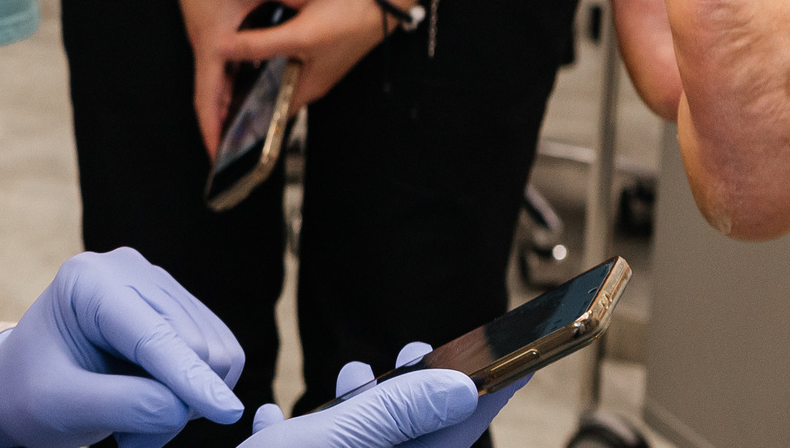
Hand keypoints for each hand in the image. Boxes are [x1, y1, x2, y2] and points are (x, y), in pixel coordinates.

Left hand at [0, 248, 244, 447]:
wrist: (20, 381)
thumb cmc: (31, 392)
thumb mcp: (64, 406)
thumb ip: (126, 406)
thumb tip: (183, 404)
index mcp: (87, 280)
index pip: (153, 336)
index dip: (190, 377)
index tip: (226, 413)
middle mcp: (128, 269)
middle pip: (194, 347)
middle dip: (174, 405)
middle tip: (129, 434)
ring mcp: (158, 284)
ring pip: (214, 356)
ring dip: (183, 404)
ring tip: (132, 418)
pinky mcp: (180, 306)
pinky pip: (220, 358)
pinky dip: (194, 393)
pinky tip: (151, 400)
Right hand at [164, 0, 320, 153]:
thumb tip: (316, 2)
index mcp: (212, 45)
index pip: (207, 100)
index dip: (212, 132)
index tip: (218, 160)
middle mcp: (208, 44)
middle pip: (214, 94)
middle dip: (225, 124)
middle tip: (242, 149)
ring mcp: (211, 32)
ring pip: (223, 76)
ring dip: (234, 99)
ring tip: (255, 120)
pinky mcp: (217, 19)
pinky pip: (230, 58)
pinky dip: (242, 73)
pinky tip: (263, 72)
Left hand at [234, 0, 391, 112]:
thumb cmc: (347, 21)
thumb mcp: (298, 35)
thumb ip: (259, 44)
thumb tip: (221, 48)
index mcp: (309, 86)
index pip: (272, 110)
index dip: (247, 115)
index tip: (220, 114)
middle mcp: (310, 75)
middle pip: (271, 85)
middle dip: (245, 85)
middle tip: (214, 80)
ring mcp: (313, 54)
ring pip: (276, 62)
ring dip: (255, 60)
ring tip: (223, 54)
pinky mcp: (314, 34)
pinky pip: (284, 43)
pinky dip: (268, 40)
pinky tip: (249, 29)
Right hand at [244, 344, 519, 446]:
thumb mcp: (329, 441)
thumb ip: (392, 413)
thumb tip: (462, 388)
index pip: (459, 430)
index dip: (488, 390)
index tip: (514, 359)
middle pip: (417, 437)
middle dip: (414, 389)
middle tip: (414, 350)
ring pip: (367, 442)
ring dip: (360, 405)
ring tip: (349, 373)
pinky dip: (301, 432)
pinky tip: (275, 415)